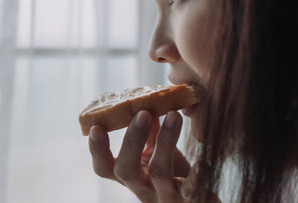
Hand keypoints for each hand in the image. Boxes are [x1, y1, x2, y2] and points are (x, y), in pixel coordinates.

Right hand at [88, 110, 220, 202]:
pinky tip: (202, 162)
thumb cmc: (176, 177)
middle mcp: (142, 188)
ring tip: (174, 115)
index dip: (97, 150)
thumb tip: (147, 104)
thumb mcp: (158, 155)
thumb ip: (151, 135)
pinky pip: (191, 190)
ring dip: (165, 141)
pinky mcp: (188, 201)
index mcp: (131, 175)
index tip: (96, 127)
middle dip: (132, 139)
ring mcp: (164, 197)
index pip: (104, 167)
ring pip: (159, 172)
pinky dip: (196, 176)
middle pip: (126, 169)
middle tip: (143, 113)